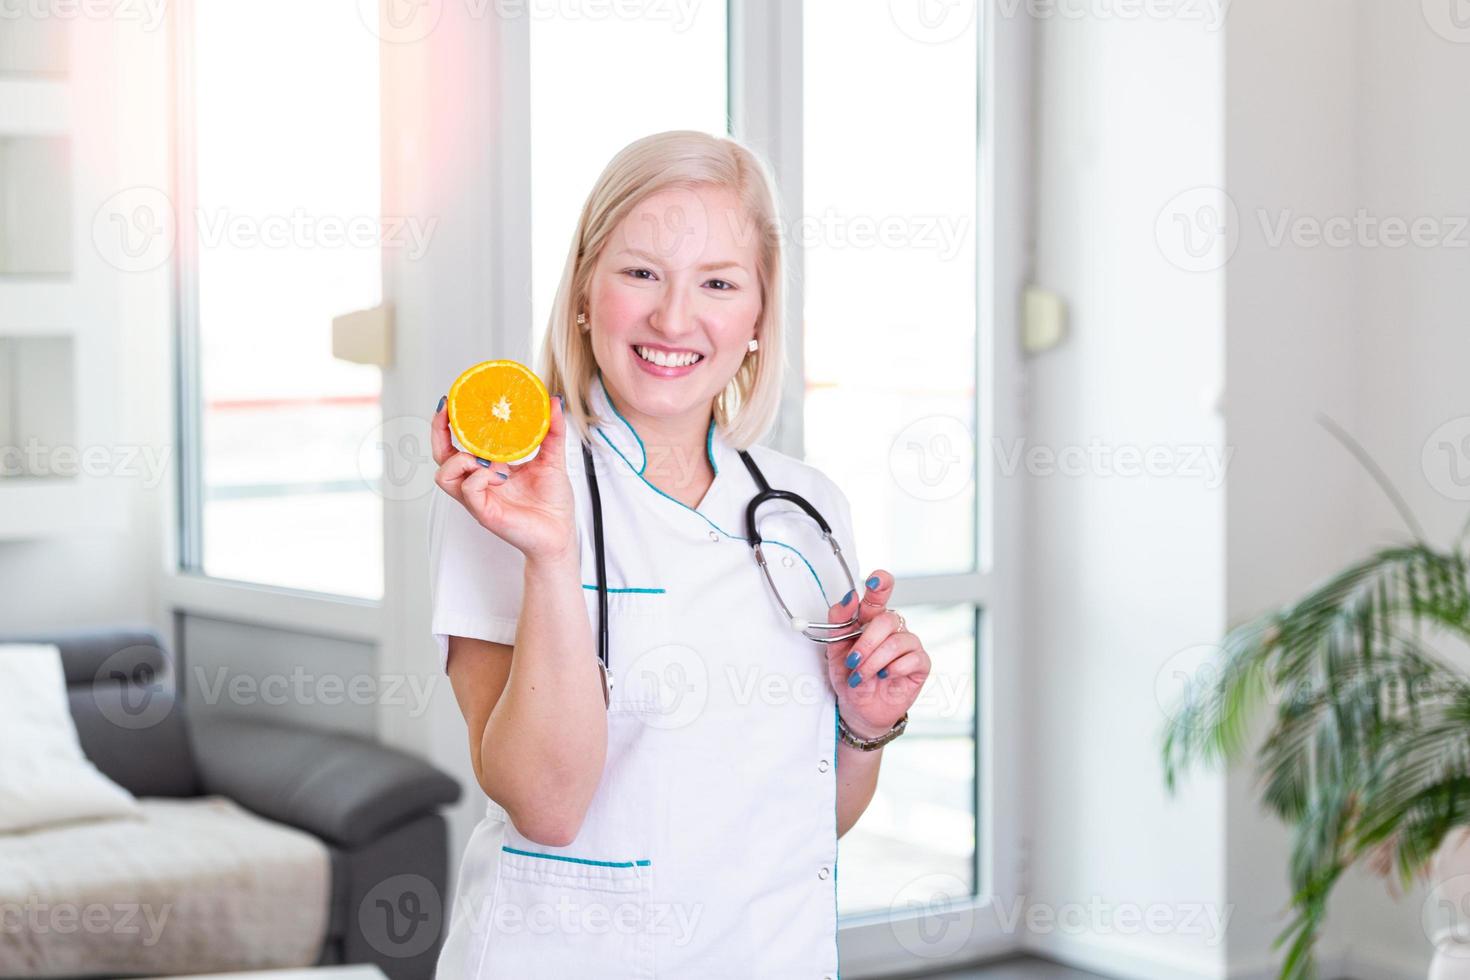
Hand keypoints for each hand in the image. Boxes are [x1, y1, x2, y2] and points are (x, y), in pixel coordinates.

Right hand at [431, 392, 577, 564]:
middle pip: (441, 457)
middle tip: (447, 412)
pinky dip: (480, 477)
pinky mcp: (485, 512)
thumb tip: (554, 402)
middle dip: (439, 432)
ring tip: (487, 459)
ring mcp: (478, 498)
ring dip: (462, 459)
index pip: (456, 444)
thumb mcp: (553, 459)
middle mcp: (478, 482)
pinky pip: (468, 490)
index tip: (451, 401)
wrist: (560, 535)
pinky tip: (499, 475)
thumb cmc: (551, 502)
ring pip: (445, 475)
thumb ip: (552, 431)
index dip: (447, 423)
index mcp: (488, 468)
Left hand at [823, 570, 929, 741]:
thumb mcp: (835, 650)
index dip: (881, 583)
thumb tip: (849, 598)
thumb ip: (839, 622)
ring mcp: (909, 644)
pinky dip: (894, 669)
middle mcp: (892, 628)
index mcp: (871, 620)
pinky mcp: (920, 664)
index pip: (879, 594)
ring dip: (875, 661)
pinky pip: (912, 658)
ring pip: (897, 642)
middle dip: (866, 643)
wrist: (860, 709)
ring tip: (862, 676)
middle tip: (853, 661)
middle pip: (886, 619)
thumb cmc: (851, 677)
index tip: (875, 579)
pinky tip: (885, 676)